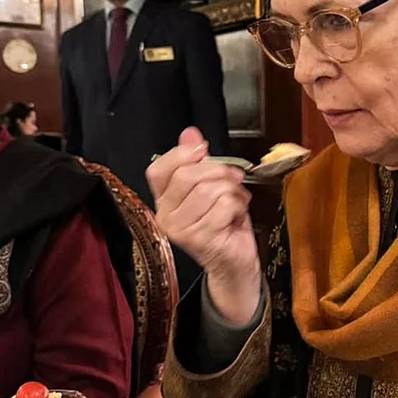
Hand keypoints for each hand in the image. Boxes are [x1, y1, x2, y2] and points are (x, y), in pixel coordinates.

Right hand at [147, 127, 261, 325]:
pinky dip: (238, 206)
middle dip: (219, 171)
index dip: (181, 154)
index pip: (159, 169)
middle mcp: (166, 216)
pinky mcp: (200, 239)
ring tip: (236, 201)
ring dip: (232, 191)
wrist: (234, 263)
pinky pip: (224, 206)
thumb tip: (190, 133)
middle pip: (187, 176)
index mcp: (163, 201)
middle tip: (233, 179)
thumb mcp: (211, 187)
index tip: (202, 150)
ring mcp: (181, 230)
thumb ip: (198, 162)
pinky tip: (237, 215)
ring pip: (209, 190)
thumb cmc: (223, 225)